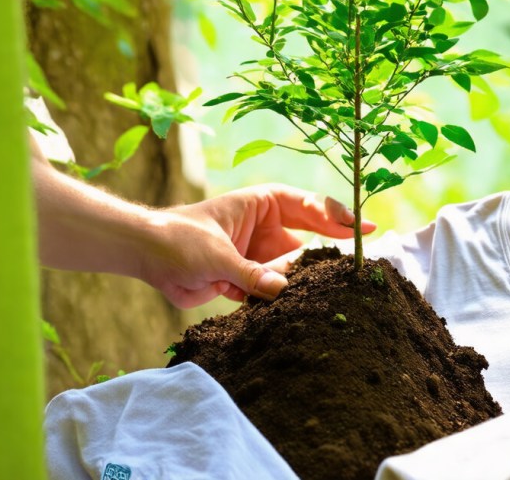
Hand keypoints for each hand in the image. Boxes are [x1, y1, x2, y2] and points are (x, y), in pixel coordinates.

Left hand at [139, 183, 376, 307]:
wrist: (146, 257)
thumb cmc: (178, 239)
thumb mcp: (217, 255)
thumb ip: (250, 274)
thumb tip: (282, 290)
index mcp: (260, 205)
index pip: (306, 206)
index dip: (334, 214)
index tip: (359, 226)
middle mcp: (264, 227)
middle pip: (308, 233)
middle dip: (333, 242)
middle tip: (364, 250)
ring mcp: (257, 253)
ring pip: (293, 265)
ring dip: (306, 276)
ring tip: (334, 286)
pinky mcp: (247, 279)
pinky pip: (274, 287)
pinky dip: (285, 295)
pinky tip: (304, 304)